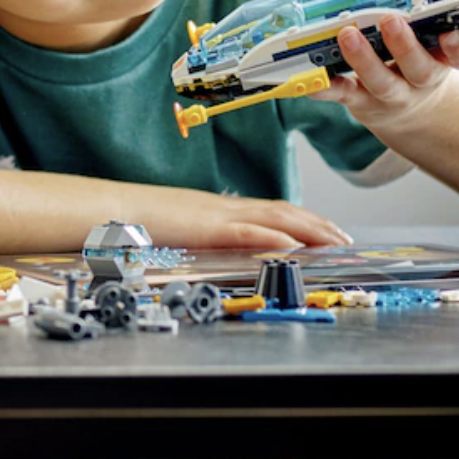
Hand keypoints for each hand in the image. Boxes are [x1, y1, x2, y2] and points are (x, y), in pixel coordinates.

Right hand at [134, 184, 353, 250]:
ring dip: (308, 229)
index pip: (271, 211)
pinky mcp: (206, 227)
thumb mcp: (183, 231)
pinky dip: (273, 237)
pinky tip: (293, 245)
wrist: (114, 208)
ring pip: (274, 218)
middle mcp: (226, 207)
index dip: (302, 219)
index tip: (325, 230)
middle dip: (317, 224)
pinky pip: (246, 232)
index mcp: (220, 210)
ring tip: (334, 239)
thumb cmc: (142, 222)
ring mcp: (217, 215)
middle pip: (283, 211)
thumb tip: (229, 250)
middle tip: (344, 237)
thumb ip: (207, 237)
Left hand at [312, 0, 458, 136]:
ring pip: (381, 82)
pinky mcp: (361, 102)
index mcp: (440, 57)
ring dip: (363, 59)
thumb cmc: (410, 52)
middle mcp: (419, 80)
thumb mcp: (416, 24)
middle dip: (404, 45)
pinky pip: (344, 95)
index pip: (458, 55)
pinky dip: (327, 87)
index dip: (458, 46)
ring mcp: (391, 94)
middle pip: (418, 68)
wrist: (405, 106)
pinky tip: (313, 79)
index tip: (451, 34)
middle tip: (390, 20)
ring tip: (348, 35)